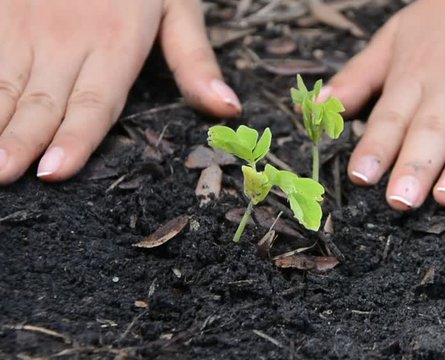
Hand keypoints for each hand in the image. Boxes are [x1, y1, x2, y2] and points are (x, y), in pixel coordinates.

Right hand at [0, 0, 240, 183]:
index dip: (74, 138)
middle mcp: (67, 39)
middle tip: (1, 176)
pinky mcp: (0, 14)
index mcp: (115, 42)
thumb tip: (228, 109)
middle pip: (43, 100)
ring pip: (4, 83)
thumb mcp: (178, 7)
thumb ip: (195, 61)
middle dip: (20, 141)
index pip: (95, 102)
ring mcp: (26, 26)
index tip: (54, 172)